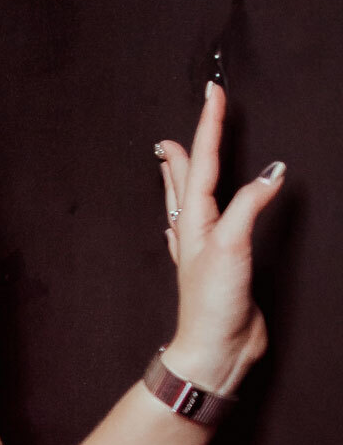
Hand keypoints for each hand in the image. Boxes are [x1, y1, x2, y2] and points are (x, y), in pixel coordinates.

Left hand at [156, 82, 284, 395]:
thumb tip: (271, 172)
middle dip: (190, 145)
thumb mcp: (231, 247)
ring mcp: (204, 248)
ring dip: (184, 174)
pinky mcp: (219, 266)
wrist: (213, 352)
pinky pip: (200, 228)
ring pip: (190, 200)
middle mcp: (194, 230)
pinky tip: (186, 216)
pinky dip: (194, 212)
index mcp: (195, 220)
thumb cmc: (213, 304)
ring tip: (173, 154)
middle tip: (192, 116)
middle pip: (189, 176)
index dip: (210, 125)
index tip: (214, 92)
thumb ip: (248, 206)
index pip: (203, 161)